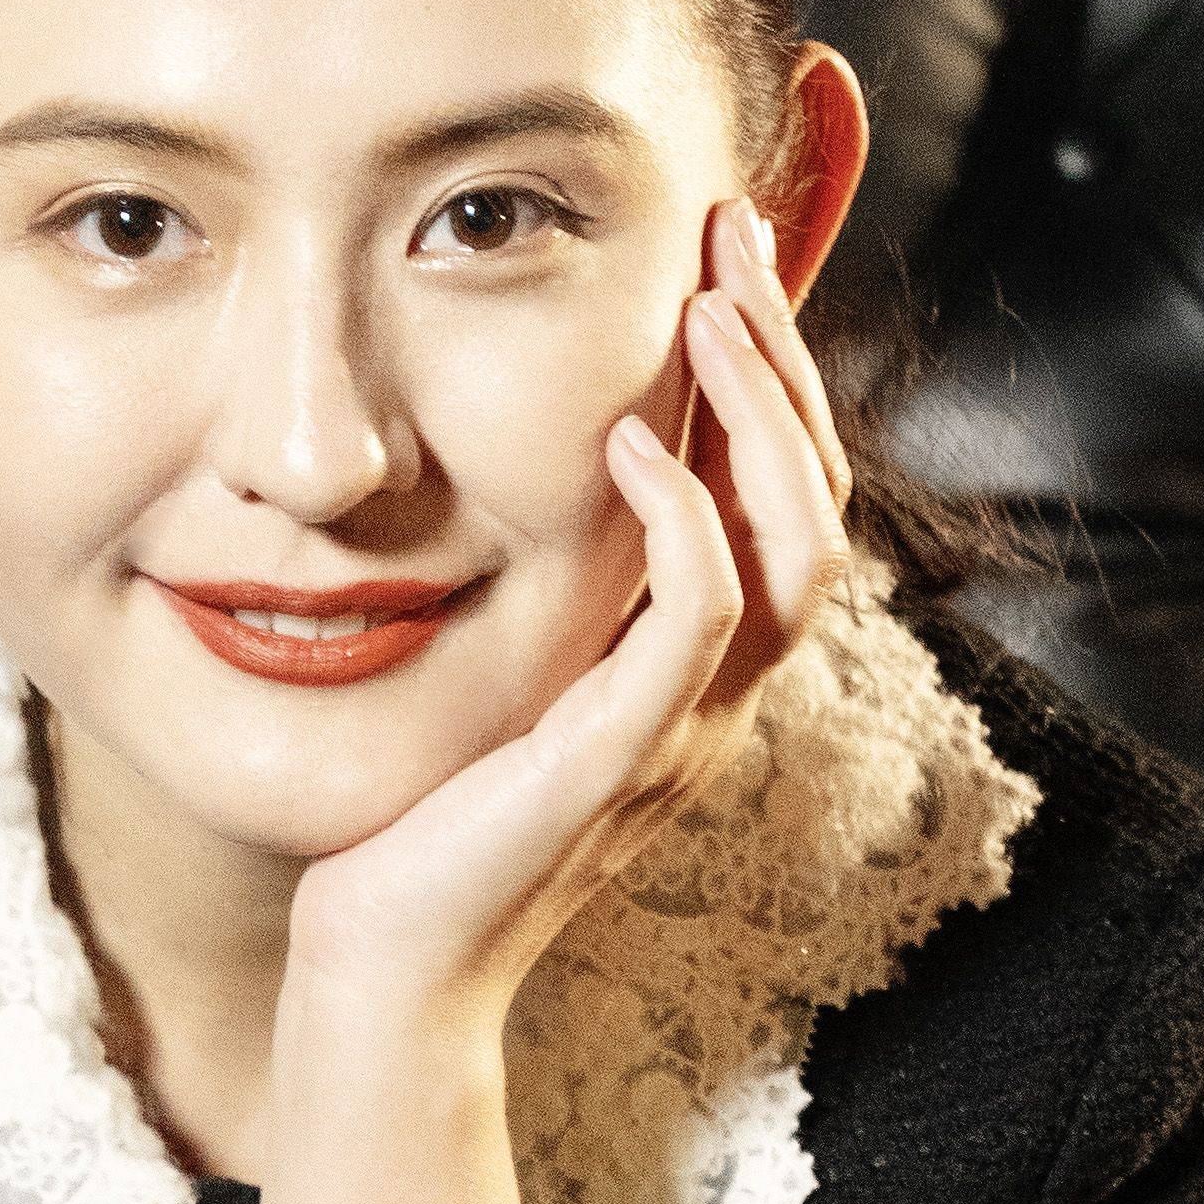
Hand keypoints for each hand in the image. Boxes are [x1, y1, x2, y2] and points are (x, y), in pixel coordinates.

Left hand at [278, 195, 861, 1028]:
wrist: (385, 967)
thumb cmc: (423, 816)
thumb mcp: (500, 663)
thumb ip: (547, 580)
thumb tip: (542, 457)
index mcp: (692, 671)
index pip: (789, 497)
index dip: (777, 371)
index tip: (729, 251)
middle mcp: (709, 699)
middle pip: (818, 505)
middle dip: (785, 360)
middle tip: (736, 236)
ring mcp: (675, 734)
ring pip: (795, 553)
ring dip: (763, 419)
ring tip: (709, 312)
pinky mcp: (614, 761)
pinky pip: (698, 628)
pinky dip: (688, 526)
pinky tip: (635, 443)